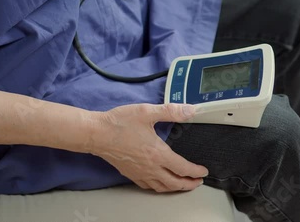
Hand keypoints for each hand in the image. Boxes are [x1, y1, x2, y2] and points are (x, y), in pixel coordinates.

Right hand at [90, 103, 207, 192]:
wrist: (96, 133)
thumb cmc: (119, 123)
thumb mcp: (147, 112)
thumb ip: (170, 111)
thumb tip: (190, 110)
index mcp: (158, 153)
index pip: (183, 168)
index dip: (196, 172)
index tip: (203, 172)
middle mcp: (150, 167)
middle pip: (174, 183)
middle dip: (189, 184)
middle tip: (197, 183)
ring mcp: (140, 173)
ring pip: (162, 187)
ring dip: (175, 188)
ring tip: (182, 185)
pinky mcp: (130, 173)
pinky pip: (148, 186)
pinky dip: (159, 187)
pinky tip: (159, 183)